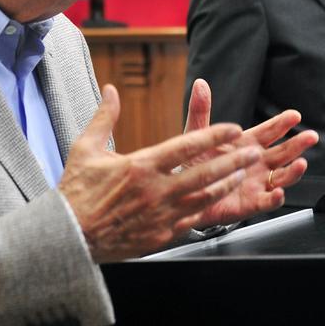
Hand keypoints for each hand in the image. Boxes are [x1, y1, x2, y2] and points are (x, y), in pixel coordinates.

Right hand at [59, 85, 262, 261]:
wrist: (69, 236)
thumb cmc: (77, 192)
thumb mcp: (86, 148)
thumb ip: (104, 117)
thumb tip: (112, 89)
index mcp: (141, 166)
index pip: (186, 146)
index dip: (214, 136)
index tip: (234, 129)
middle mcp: (156, 191)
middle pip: (205, 173)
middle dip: (234, 161)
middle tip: (255, 152)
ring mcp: (161, 215)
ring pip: (204, 197)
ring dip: (227, 185)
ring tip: (244, 174)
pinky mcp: (161, 235)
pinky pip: (193, 219)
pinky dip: (208, 207)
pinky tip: (219, 200)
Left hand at [182, 78, 317, 226]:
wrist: (185, 193)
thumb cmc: (194, 163)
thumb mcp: (197, 135)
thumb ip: (201, 110)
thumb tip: (200, 84)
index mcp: (247, 144)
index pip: (269, 131)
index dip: (282, 123)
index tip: (294, 115)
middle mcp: (256, 163)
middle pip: (283, 152)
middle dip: (298, 144)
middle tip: (310, 136)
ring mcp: (256, 183)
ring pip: (282, 176)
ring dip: (293, 171)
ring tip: (300, 163)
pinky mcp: (250, 203)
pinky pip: (267, 202)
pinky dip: (275, 198)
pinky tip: (279, 193)